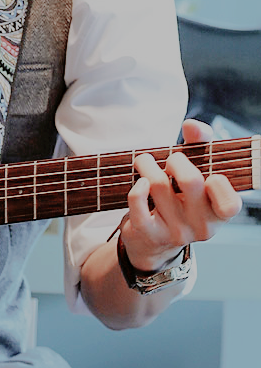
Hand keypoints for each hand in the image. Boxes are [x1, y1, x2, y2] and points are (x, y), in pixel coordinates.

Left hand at [121, 118, 241, 272]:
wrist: (153, 242)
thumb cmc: (179, 199)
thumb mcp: (196, 175)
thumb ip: (200, 145)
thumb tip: (192, 125)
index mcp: (218, 213)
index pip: (230, 205)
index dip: (220, 185)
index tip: (209, 175)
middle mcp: (201, 227)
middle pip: (190, 181)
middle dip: (176, 160)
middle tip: (171, 160)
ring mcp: (175, 232)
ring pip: (158, 185)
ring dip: (147, 164)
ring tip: (146, 163)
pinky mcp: (149, 233)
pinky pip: (138, 202)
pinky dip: (137, 187)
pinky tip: (140, 182)